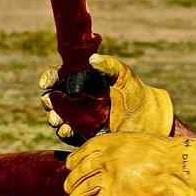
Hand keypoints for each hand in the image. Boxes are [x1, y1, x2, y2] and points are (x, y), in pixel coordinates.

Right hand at [40, 54, 173, 140]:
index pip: (58, 77)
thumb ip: (110, 65)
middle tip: (49, 103)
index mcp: (81, 82)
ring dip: (54, 119)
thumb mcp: (124, 75)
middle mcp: (76, 100)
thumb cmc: (135, 92)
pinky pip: (69, 136)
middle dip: (48, 101)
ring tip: (57, 120)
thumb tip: (92, 59)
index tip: (46, 83)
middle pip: (53, 99)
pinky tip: (67, 130)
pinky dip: (64, 133)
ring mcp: (79, 118)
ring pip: (58, 118)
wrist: (149, 118)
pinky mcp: (84, 135)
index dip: (49, 78)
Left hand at [64, 132, 195, 195]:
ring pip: (82, 190)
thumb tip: (109, 156)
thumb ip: (118, 147)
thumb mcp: (134, 139)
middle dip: (71, 183)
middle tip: (69, 188)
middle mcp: (104, 158)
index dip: (73, 163)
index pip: (80, 154)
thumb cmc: (161, 151)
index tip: (71, 168)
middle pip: (78, 173)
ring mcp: (109, 177)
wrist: (176, 164)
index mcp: (107, 142)